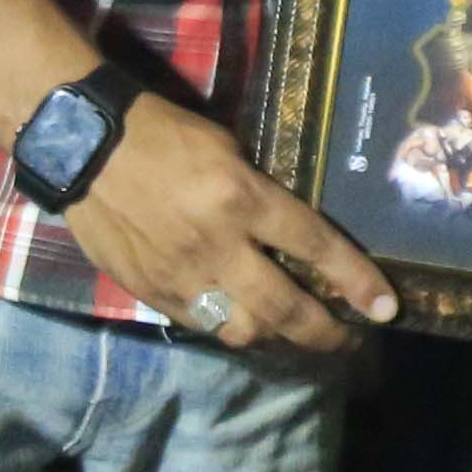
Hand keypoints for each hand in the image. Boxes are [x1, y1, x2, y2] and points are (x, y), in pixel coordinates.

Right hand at [64, 94, 397, 356]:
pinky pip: (202, 324)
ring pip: (244, 330)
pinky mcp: (151, 292)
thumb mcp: (226, 147)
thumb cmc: (162, 132)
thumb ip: (258, 194)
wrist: (84, 146)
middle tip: (349, 339)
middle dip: (326, 332)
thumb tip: (288, 231)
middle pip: (285, 309)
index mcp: (240, 199)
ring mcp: (182, 276)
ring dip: (278, 337)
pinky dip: (230, 326)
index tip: (386, 308)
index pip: (314, 247)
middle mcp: (217, 246)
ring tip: (297, 334)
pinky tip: (243, 321)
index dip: (356, 282)